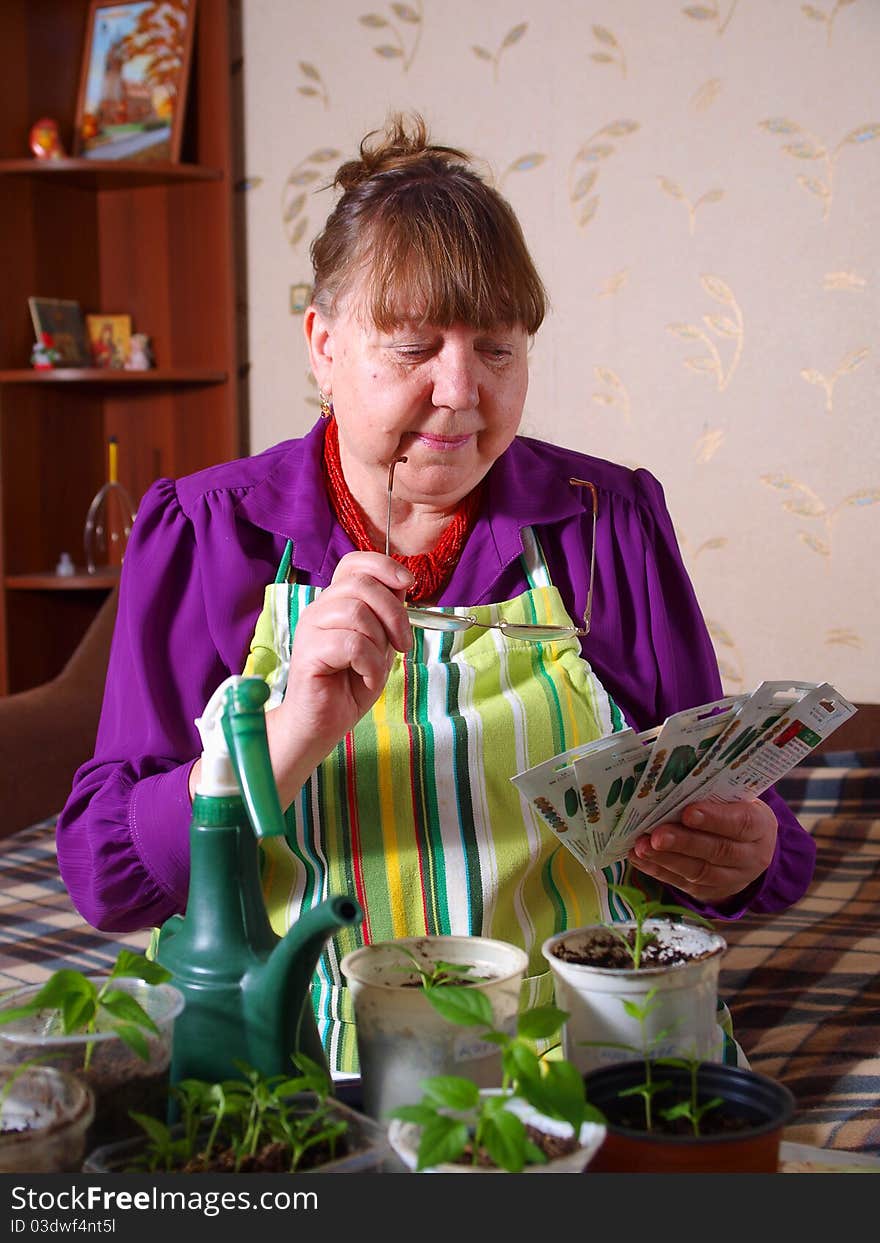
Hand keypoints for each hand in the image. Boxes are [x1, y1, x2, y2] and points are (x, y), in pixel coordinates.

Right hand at [264, 551, 412, 803]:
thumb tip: (402, 584)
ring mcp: (310, 629)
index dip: (383, 566)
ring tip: (375, 668)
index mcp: (335, 602)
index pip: (354, 563)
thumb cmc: (350, 685)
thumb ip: (386, 615)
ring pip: (357, 613)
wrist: (323, 724)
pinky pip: (352, 644)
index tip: (407, 585)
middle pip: (362, 585)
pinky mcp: (308, 653)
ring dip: (379, 645)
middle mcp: (318, 609)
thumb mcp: (379, 644)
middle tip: (403, 644)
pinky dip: (370, 665)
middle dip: (394, 614)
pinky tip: (365, 678)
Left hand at [627, 798, 777, 905]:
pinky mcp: (710, 891)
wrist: (749, 847)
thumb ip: (713, 792)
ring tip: (641, 847)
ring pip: (699, 872)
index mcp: (760, 826)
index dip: (714, 819)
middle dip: (683, 843)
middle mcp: (751, 856)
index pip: (741, 823)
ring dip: (666, 859)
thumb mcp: (736, 798)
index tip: (688, 812)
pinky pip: (682, 884)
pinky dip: (658, 871)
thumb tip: (672, 780)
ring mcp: (732, 879)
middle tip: (657, 835)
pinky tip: (638, 858)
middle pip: (717, 851)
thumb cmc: (733, 810)